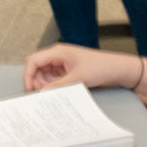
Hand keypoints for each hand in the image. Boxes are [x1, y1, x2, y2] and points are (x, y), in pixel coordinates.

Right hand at [23, 43, 138, 92]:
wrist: (118, 70)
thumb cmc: (100, 67)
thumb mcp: (77, 78)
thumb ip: (57, 86)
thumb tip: (41, 93)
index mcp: (58, 52)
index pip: (34, 61)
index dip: (28, 75)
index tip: (29, 89)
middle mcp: (58, 56)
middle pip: (37, 67)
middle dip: (36, 81)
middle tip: (40, 94)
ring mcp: (63, 64)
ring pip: (45, 74)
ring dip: (44, 85)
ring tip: (51, 94)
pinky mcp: (68, 71)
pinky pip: (54, 78)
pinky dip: (53, 86)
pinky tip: (56, 93)